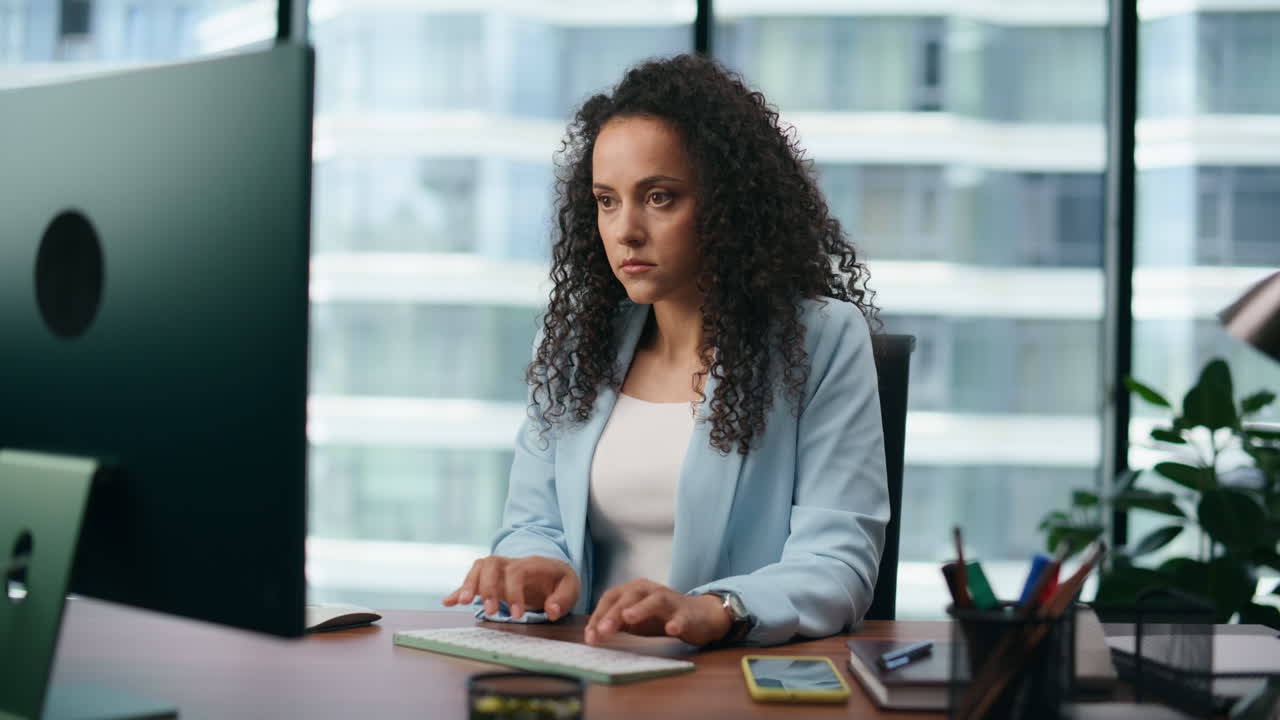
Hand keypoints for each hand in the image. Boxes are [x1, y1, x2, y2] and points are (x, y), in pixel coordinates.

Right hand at [441, 555, 579, 621]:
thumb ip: (563, 598)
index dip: (514, 592)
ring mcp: (498, 570)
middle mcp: (510, 562)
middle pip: (491, 564)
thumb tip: (551, 610)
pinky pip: (471, 580)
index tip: (517, 615)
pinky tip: (448, 601)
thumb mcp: (571, 587)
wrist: (553, 571)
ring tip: (463, 603)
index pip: (516, 572)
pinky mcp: (489, 580)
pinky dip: (459, 590)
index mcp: (531, 563)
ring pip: (478, 567)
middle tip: (491, 612)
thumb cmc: (560, 581)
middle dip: (487, 587)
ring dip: (469, 584)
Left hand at [584, 579, 731, 646]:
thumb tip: (592, 635)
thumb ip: (616, 624)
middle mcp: (650, 590)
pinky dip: (676, 623)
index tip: (590, 636)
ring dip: (640, 609)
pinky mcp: (686, 613)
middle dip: (614, 613)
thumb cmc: (661, 617)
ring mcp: (670, 600)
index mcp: (634, 590)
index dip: (598, 616)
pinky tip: (671, 630)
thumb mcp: (635, 620)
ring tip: (628, 618)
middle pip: (629, 597)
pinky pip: (681, 617)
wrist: (699, 615)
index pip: (611, 598)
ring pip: (654, 600)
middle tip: (602, 631)